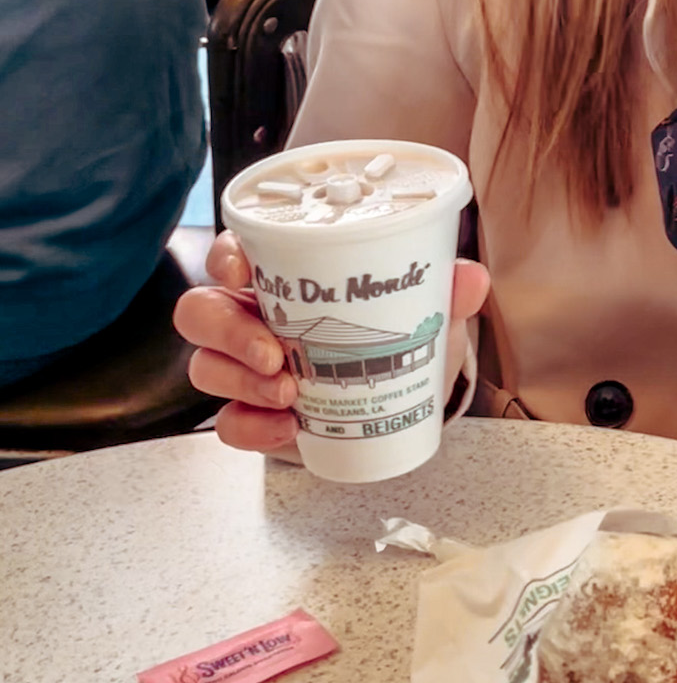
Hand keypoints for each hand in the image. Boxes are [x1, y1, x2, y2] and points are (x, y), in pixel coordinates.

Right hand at [175, 233, 490, 453]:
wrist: (399, 404)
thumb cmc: (396, 338)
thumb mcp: (423, 312)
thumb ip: (445, 291)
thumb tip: (472, 277)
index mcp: (280, 276)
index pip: (230, 253)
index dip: (225, 257)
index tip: (243, 272)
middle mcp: (249, 316)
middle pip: (199, 310)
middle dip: (228, 331)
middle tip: (275, 353)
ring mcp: (242, 367)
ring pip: (205, 366)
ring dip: (240, 380)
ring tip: (288, 394)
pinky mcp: (249, 414)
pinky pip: (226, 423)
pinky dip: (250, 427)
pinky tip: (286, 429)